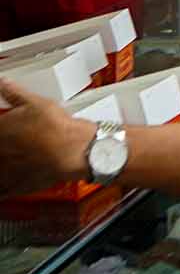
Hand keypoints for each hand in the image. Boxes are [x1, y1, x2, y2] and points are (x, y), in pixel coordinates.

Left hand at [0, 80, 93, 195]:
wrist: (77, 151)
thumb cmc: (58, 128)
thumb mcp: (37, 103)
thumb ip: (15, 93)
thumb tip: (4, 83)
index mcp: (0, 130)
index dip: (1, 130)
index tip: (4, 131)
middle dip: (1, 147)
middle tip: (8, 144)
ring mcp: (5, 171)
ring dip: (3, 164)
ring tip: (9, 161)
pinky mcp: (16, 186)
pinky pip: (2, 191)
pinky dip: (3, 188)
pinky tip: (8, 183)